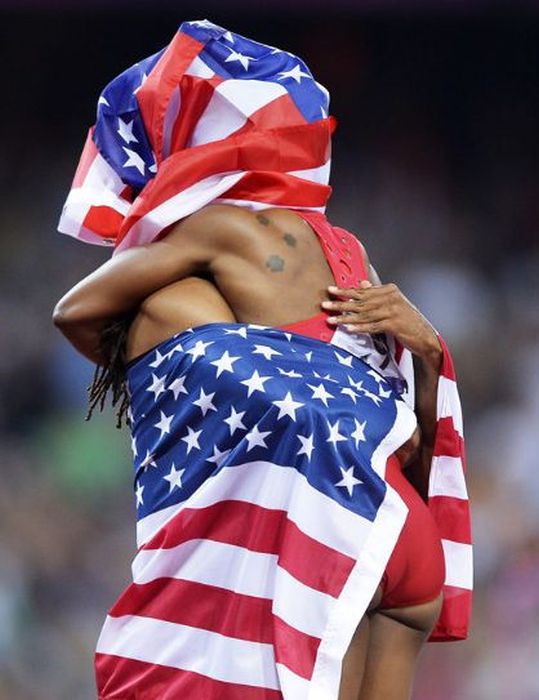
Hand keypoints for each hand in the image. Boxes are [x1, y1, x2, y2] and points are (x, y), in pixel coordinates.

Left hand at [322, 281, 441, 365]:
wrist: (425, 337)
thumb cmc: (407, 321)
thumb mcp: (393, 304)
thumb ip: (376, 294)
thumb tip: (360, 283)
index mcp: (389, 290)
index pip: (363, 291)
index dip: (345, 291)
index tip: (330, 290)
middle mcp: (391, 298)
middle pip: (360, 301)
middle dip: (341, 303)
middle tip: (324, 304)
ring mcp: (394, 311)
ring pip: (364, 314)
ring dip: (345, 317)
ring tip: (331, 319)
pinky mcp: (395, 324)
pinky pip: (372, 326)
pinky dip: (359, 327)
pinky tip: (348, 328)